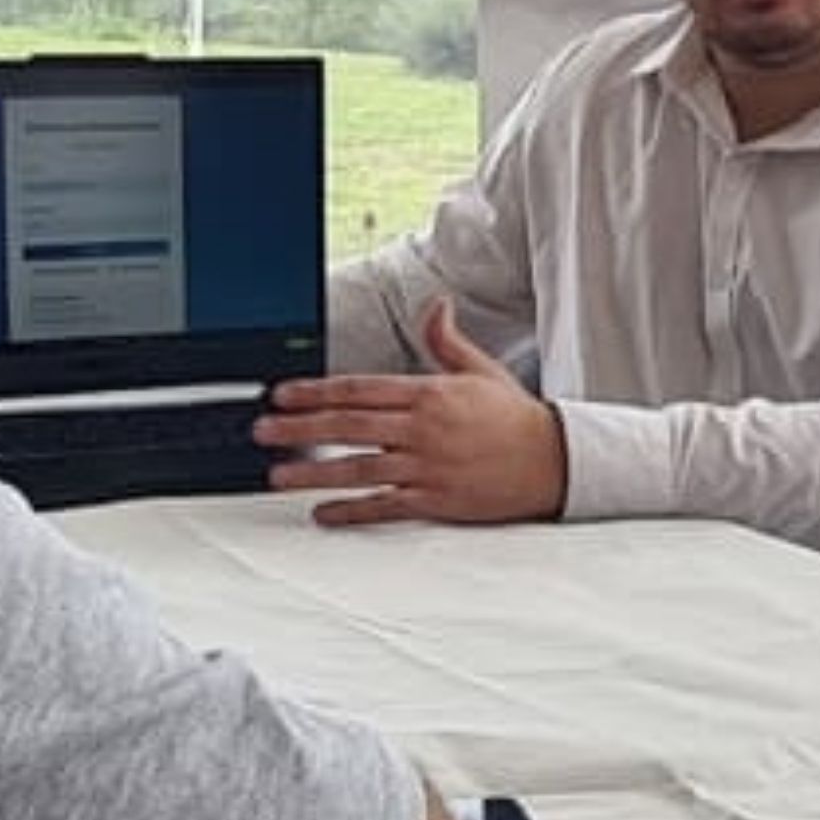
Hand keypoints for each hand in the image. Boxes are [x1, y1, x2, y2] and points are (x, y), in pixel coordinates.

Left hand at [251, 299, 566, 527]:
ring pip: (358, 467)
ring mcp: (427, 466)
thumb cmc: (517, 417)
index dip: (316, 391)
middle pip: (348, 426)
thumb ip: (446, 340)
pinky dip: (351, 511)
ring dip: (314, 472)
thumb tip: (435, 305)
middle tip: (263, 431)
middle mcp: (422, 428)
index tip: (282, 393)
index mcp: (427, 393)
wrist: (555, 459)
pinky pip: (385, 506)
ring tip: (278, 475)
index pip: (359, 389)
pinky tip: (323, 514)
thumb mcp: (480, 370)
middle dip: (299, 427)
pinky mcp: (436, 499)